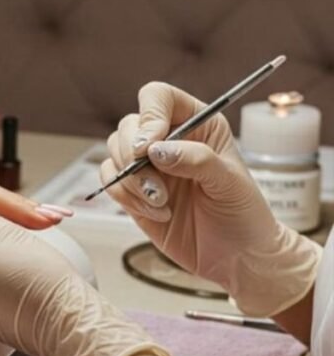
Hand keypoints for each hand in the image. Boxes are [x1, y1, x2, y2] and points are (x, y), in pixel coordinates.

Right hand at [101, 82, 320, 315]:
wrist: (238, 258)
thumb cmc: (244, 215)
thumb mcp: (230, 182)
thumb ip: (196, 160)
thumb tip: (156, 149)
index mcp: (197, 123)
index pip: (158, 98)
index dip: (149, 116)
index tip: (150, 146)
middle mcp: (169, 139)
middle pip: (129, 126)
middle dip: (133, 156)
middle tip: (155, 185)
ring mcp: (149, 166)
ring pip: (114, 152)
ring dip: (130, 180)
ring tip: (161, 203)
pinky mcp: (134, 193)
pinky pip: (111, 182)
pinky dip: (125, 198)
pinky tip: (157, 214)